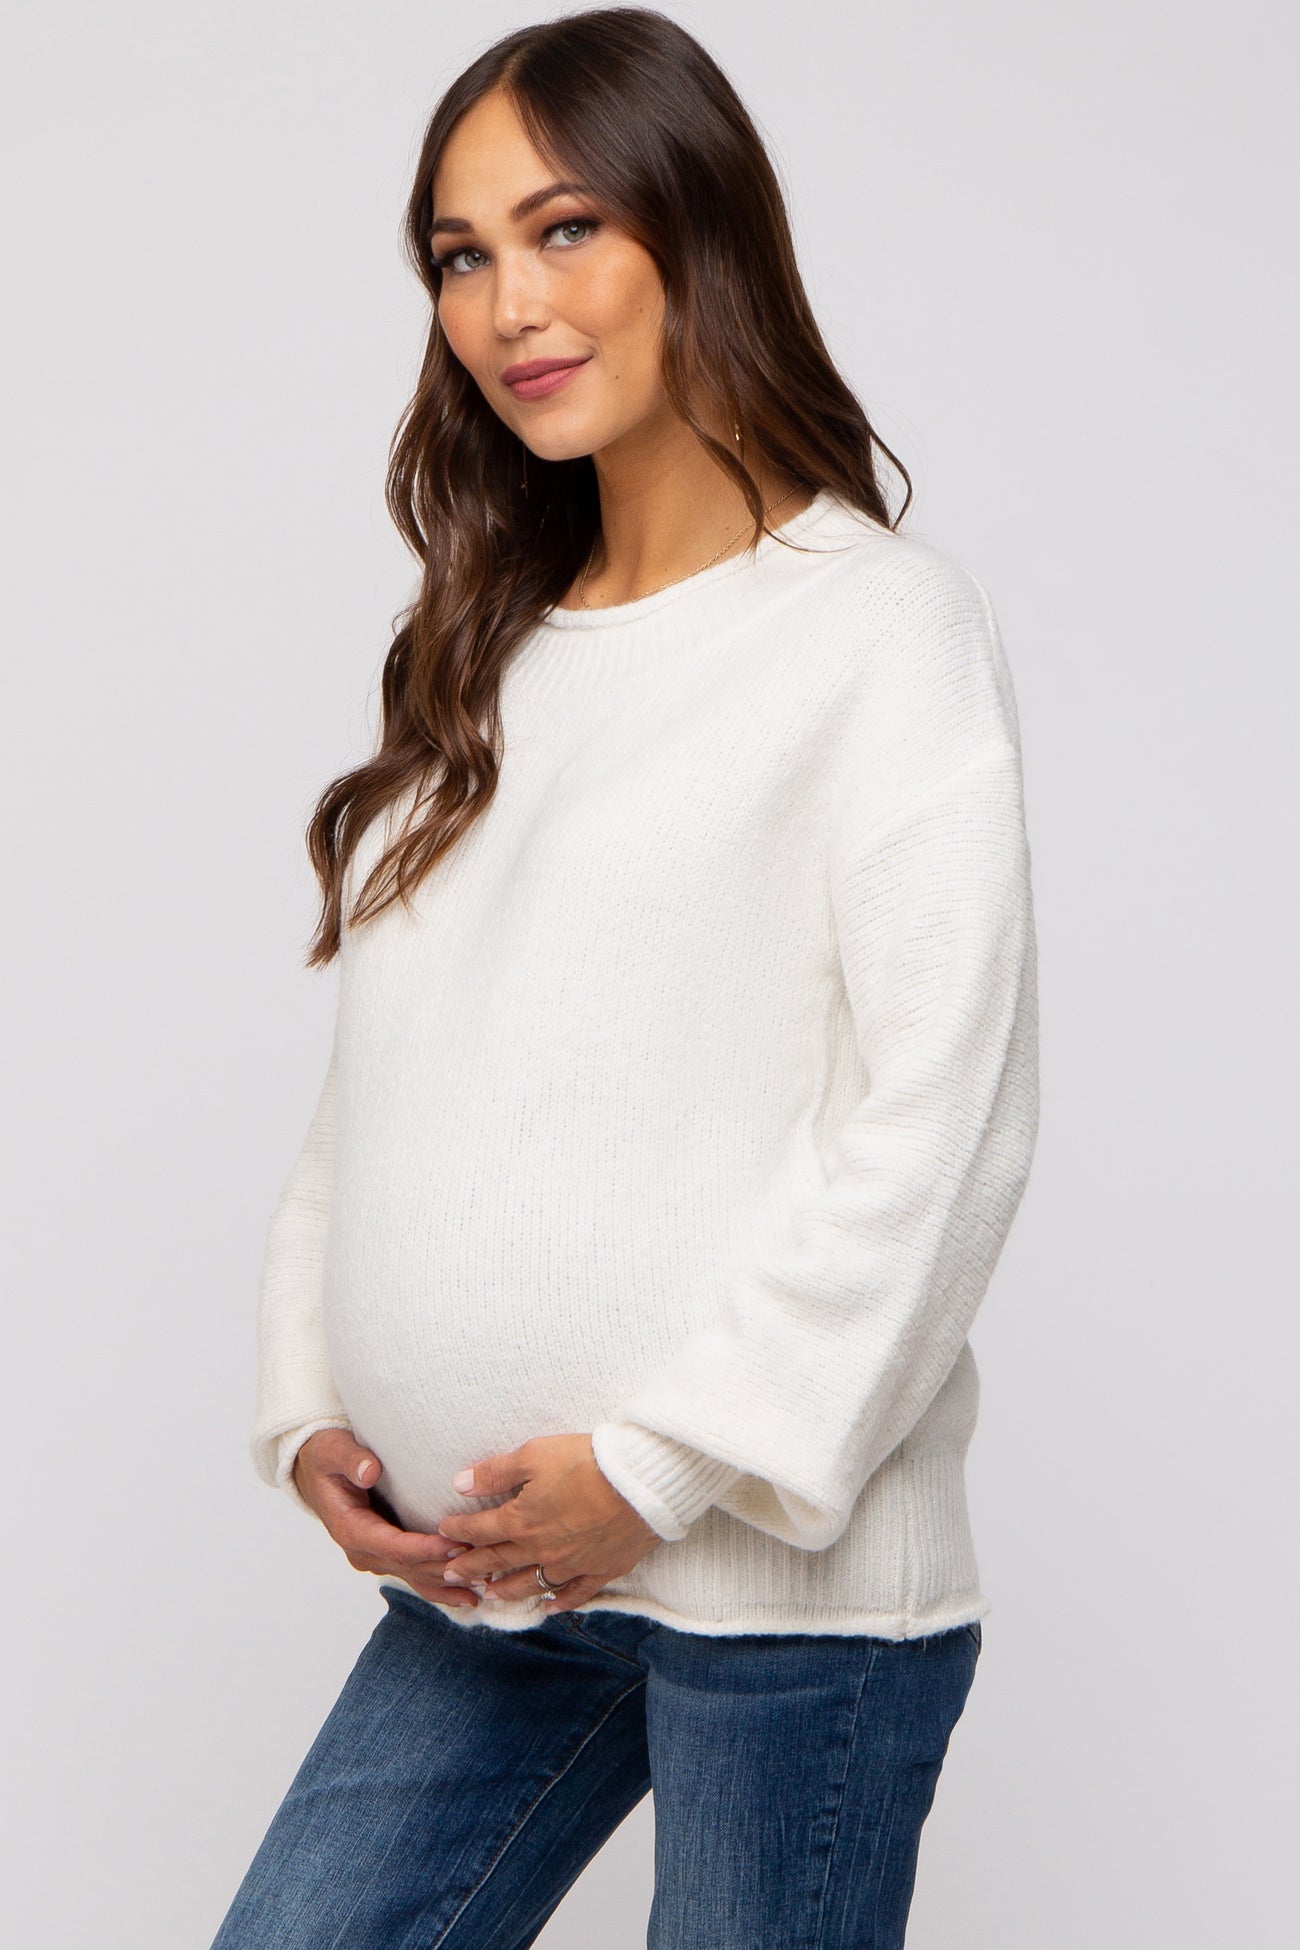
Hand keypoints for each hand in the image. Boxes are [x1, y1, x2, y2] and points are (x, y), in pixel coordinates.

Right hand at [292, 1428, 482, 1609]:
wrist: (316, 1472)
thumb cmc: (327, 1458)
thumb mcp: (333, 1451)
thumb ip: (352, 1460)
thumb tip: (370, 1471)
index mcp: (351, 1529)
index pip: (393, 1545)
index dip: (425, 1549)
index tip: (456, 1545)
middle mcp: (364, 1551)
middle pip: (410, 1566)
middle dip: (445, 1566)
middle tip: (483, 1562)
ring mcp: (375, 1557)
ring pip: (415, 1576)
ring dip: (448, 1582)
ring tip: (484, 1584)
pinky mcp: (387, 1555)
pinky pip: (415, 1575)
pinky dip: (440, 1586)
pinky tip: (467, 1596)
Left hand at [436, 1432, 661, 1611]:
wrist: (641, 1482)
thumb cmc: (587, 1461)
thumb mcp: (535, 1455)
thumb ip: (496, 1472)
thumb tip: (460, 1483)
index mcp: (521, 1522)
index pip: (481, 1530)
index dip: (459, 1529)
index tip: (444, 1530)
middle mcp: (541, 1550)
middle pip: (498, 1561)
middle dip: (470, 1567)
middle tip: (448, 1575)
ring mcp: (571, 1564)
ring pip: (530, 1584)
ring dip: (506, 1590)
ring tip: (488, 1594)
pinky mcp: (601, 1570)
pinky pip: (574, 1594)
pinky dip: (559, 1602)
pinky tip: (548, 1606)